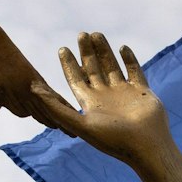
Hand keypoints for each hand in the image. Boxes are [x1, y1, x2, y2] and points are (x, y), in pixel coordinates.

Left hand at [31, 32, 171, 166]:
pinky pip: (134, 70)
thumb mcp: (81, 124)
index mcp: (91, 104)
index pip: (77, 79)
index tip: (62, 48)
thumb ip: (57, 108)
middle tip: (81, 34)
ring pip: (112, 66)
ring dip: (104, 51)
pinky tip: (123, 48)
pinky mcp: (142, 91)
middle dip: (86, 52)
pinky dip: (129, 59)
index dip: (69, 64)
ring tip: (96, 34)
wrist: (147, 146)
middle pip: (93, 69)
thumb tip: (33, 90)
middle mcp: (106, 97)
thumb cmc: (114, 139)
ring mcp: (124, 93)